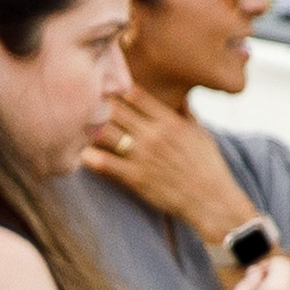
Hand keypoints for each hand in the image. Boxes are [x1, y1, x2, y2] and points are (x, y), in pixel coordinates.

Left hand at [83, 90, 245, 238]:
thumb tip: (181, 99)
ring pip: (105, 132)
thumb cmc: (210, 168)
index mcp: (170, 122)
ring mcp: (143, 156)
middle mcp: (154, 135)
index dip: (116, 87)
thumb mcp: (203, 135)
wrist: (213, 202)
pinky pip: (104, 163)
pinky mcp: (136, 177)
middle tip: (82, 102)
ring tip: (76, 124)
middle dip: (97, 103)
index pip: (135, 94)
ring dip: (89, 127)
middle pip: (115, 109)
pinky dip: (88, 156)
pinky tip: (79, 151)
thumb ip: (188, 115)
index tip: (106, 87)